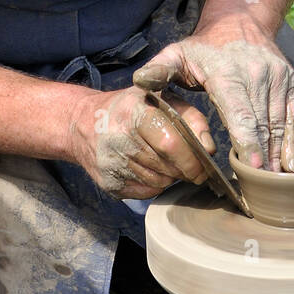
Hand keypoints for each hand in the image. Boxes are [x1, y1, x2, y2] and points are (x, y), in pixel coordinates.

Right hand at [67, 85, 216, 199]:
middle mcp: (119, 138)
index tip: (202, 167)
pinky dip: (154, 185)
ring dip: (169, 177)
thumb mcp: (162, 100)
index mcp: (133, 112)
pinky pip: (146, 193)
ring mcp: (112, 163)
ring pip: (159, 183)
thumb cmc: (133, 110)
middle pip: (167, 167)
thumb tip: (210, 149)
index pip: (170, 144)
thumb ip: (191, 118)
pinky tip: (148, 169)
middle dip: (183, 170)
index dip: (190, 159)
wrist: (84, 124)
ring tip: (163, 161)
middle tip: (187, 165)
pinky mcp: (109, 184)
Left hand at [134, 22, 293, 171]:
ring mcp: (278, 79)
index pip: (240, 114)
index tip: (253, 167)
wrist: (240, 20)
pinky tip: (291, 166)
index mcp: (228, 74)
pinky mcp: (291, 83)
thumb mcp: (177, 53)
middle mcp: (257, 75)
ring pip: (280, 124)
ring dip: (280, 155)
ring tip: (277, 183)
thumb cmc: (204, 49)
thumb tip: (140, 81)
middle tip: (262, 187)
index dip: (247, 141)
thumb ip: (160, 69)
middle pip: (262, 125)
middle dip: (264, 158)